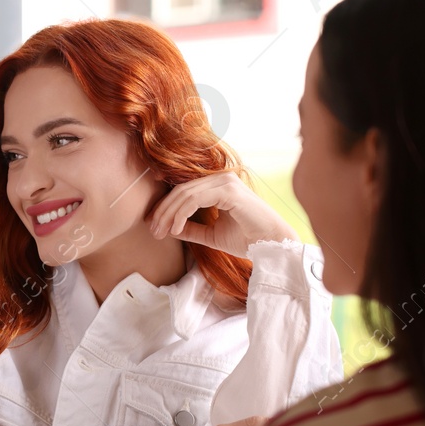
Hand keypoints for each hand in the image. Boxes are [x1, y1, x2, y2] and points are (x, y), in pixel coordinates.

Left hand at [148, 174, 296, 256]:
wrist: (271, 246)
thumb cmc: (247, 240)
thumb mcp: (211, 235)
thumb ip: (191, 228)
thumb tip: (169, 228)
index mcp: (219, 185)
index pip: (184, 191)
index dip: (165, 207)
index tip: (153, 226)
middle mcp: (222, 178)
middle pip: (180, 190)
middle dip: (162, 211)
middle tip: (152, 231)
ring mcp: (225, 182)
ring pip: (185, 194)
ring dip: (168, 214)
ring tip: (160, 232)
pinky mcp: (228, 190)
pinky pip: (194, 199)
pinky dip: (180, 214)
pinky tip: (174, 229)